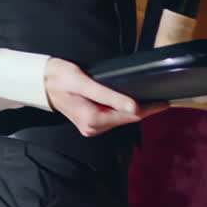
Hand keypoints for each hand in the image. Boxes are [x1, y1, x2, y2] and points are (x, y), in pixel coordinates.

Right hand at [44, 58, 165, 136]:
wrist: (41, 81)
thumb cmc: (60, 77)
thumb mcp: (85, 83)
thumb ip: (110, 96)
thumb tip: (134, 108)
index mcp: (93, 120)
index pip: (130, 117)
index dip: (149, 109)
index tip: (165, 102)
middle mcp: (93, 128)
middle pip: (126, 120)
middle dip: (144, 110)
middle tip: (162, 99)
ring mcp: (90, 127)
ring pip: (120, 120)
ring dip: (134, 111)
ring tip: (150, 100)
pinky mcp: (89, 123)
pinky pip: (111, 118)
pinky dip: (122, 110)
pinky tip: (130, 103)